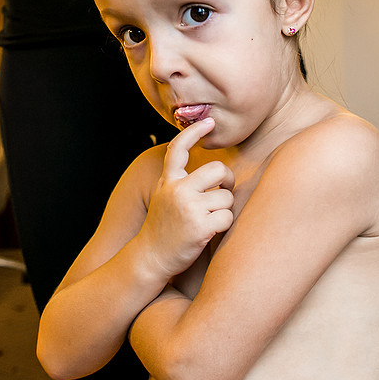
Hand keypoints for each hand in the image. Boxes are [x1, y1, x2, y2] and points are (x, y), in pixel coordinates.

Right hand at [139, 118, 234, 279]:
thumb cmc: (162, 227)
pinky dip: (224, 225)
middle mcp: (178, 190)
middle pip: (219, 169)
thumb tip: (207, 167)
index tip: (209, 122)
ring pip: (227, 196)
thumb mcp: (163, 196)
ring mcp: (189, 207)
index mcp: (168, 181)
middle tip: (225, 190)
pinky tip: (211, 231)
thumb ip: (179, 180)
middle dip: (228, 180)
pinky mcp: (201, 226)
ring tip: (209, 220)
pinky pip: (228, 217)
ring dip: (224, 209)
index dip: (194, 132)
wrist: (150, 258)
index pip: (179, 148)